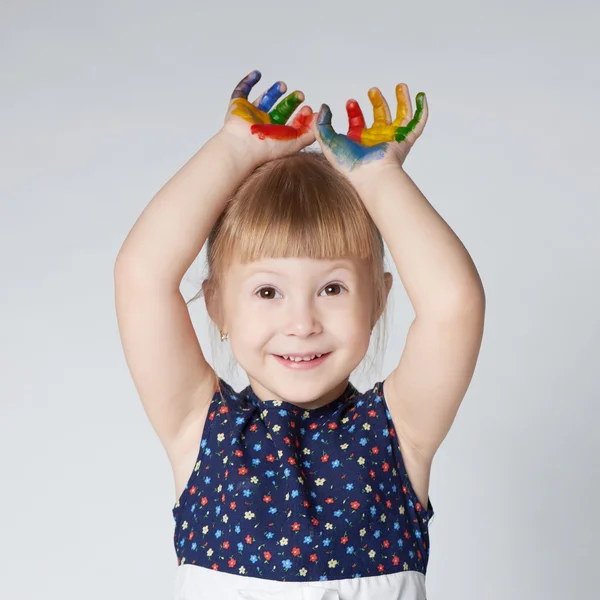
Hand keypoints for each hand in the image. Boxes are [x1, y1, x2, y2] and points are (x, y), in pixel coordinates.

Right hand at [219, 69, 315, 166]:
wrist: (244, 146)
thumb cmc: (267, 148)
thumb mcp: (295, 143)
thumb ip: (310, 133)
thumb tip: (320, 118)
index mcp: (276, 135)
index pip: (291, 123)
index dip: (301, 116)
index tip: (307, 109)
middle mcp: (264, 126)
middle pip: (280, 110)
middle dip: (291, 102)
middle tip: (300, 95)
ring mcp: (251, 115)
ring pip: (265, 99)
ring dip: (274, 91)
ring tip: (283, 86)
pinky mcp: (238, 106)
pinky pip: (241, 91)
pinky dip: (248, 81)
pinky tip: (257, 74)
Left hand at [312, 83, 427, 177]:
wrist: (369, 173)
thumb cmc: (349, 162)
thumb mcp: (327, 140)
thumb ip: (322, 123)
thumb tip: (324, 107)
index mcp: (359, 141)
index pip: (358, 122)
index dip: (353, 110)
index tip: (350, 102)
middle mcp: (376, 139)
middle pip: (379, 116)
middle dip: (376, 101)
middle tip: (372, 91)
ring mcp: (392, 139)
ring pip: (401, 115)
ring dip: (401, 100)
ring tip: (400, 86)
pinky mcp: (406, 140)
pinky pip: (418, 123)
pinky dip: (421, 110)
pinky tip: (421, 96)